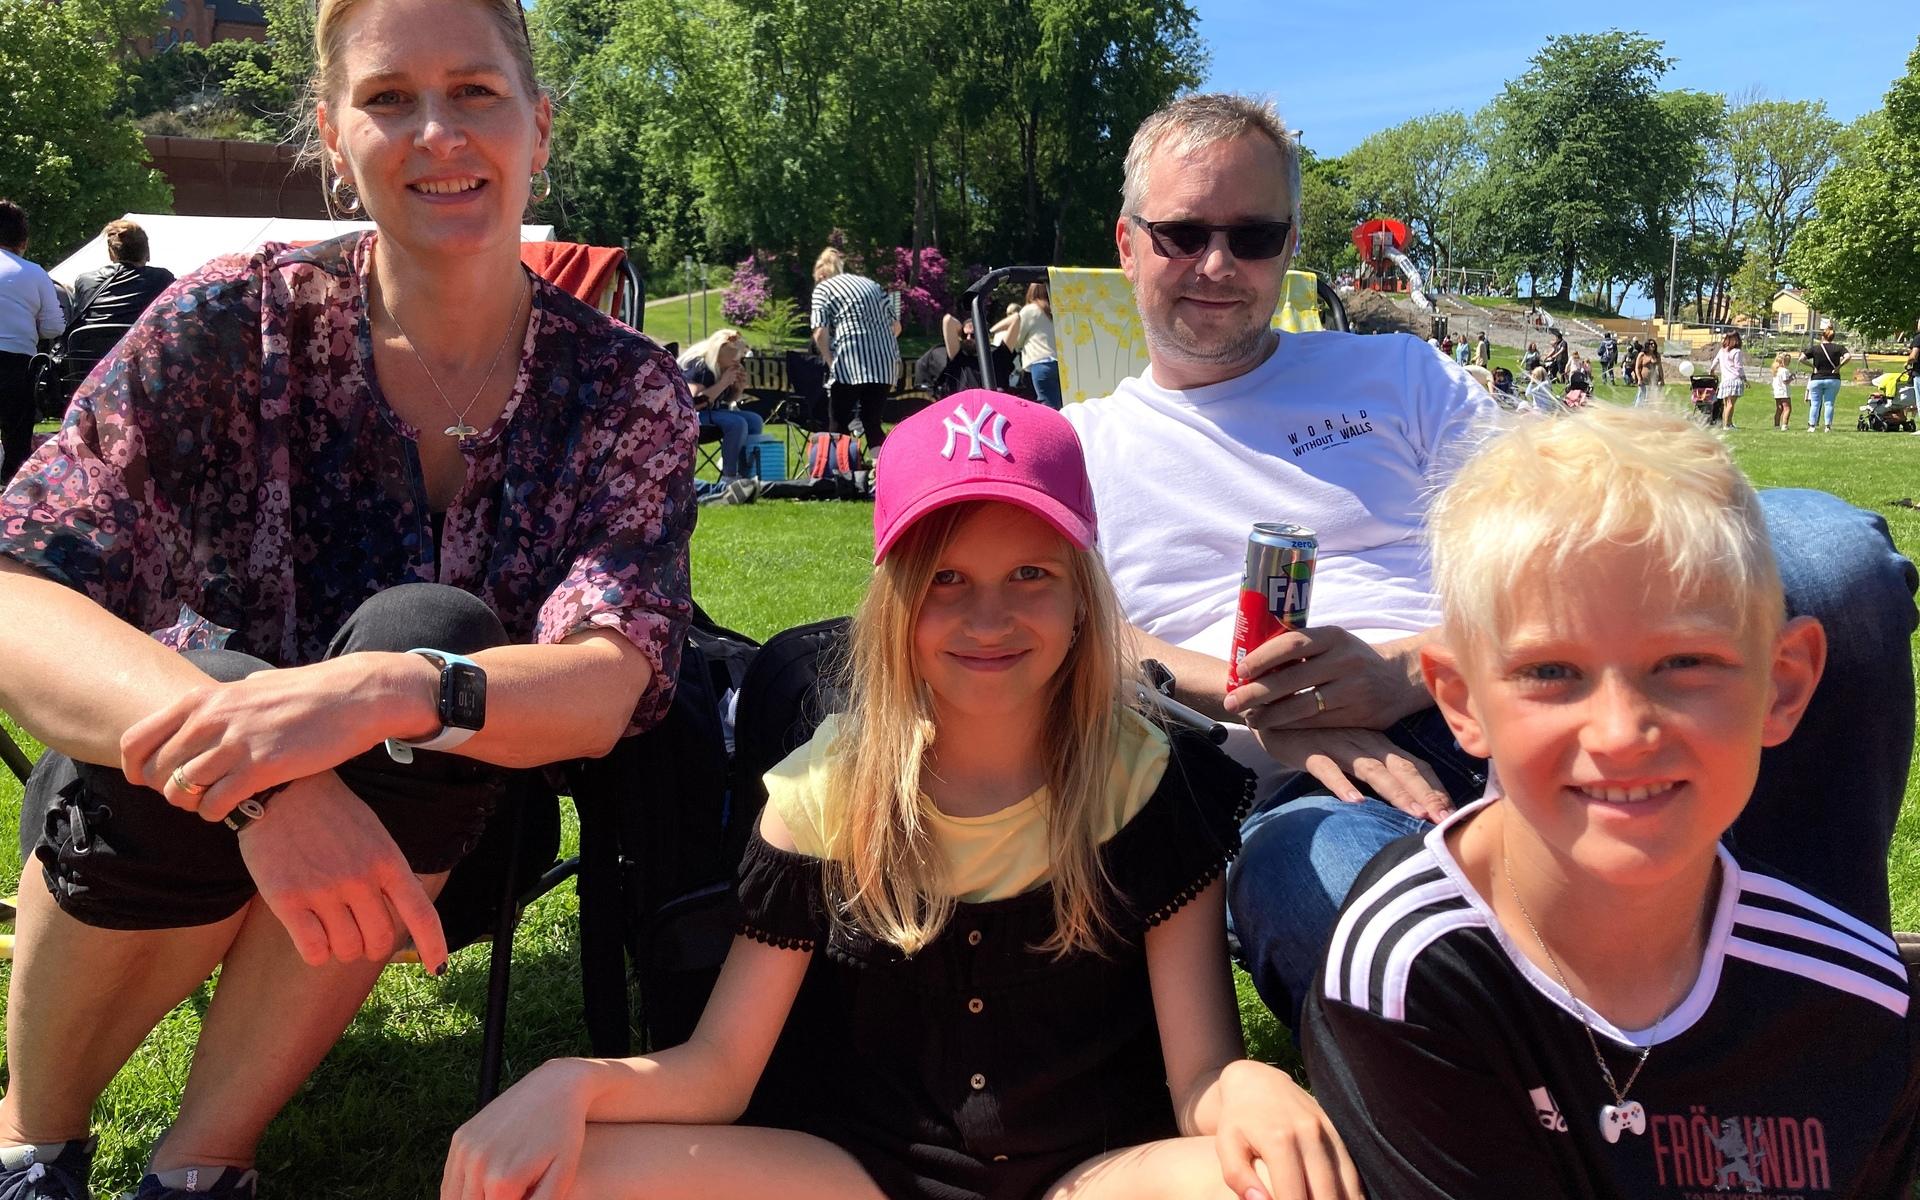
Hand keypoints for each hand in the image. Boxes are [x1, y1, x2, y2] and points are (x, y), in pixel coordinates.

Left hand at [122, 654, 431, 821]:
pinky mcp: (262, 767)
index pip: (137, 741)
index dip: (136, 769)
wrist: (355, 696)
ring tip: (215, 802)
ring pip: (182, 791)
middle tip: (191, 795)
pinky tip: (234, 809)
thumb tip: (209, 707)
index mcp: (202, 699)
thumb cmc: (308, 692)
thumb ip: (223, 700)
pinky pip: (215, 804)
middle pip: (157, 772)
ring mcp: (235, 743)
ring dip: (193, 805)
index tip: (151, 780)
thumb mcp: (253, 686)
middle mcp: (211, 719)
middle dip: (167, 791)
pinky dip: (217, 814)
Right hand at [237, 772, 448, 970]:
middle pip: (380, 941)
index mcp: (388, 860)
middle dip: (370, 946)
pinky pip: (314, 951)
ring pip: (347, 950)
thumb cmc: (331, 815)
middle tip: (356, 932)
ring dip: (341, 948)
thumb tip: (401, 923)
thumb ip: (388, 875)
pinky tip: (310, 935)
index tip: (438, 969)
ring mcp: (325, 889)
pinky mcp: (288, 899)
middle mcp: (361, 878)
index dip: (433, 946)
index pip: (421, 913)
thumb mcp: (374, 836)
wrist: (283, 790)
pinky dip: (316, 952)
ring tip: (329, 925)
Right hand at [444, 1059, 593, 1199]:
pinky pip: (450, 1180)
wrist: (554, 1087)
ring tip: (498, 1193)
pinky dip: (460, 1193)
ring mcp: (465, 1148)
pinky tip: (482, 1192)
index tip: (522, 1196)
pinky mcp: (460, 1137)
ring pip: (454, 1199)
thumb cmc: (564, 1135)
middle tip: (511, 1193)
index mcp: (503, 1180)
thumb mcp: (562, 1178)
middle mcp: (478, 1164)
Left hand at [1213, 1060, 1362, 1199]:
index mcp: (1279, 1140)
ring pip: (1346, 1187)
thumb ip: (1238, 1177)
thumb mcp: (1226, 1145)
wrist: (1258, 1082)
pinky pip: (1354, 1175)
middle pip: (1325, 1195)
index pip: (1293, 1195)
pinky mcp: (1339, 1134)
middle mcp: (1309, 1135)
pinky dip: (1353, 1197)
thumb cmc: (1238, 1121)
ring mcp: (1328, 1133)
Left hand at [1224, 627, 1428, 731]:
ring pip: (1302, 705)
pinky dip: (1292, 725)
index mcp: (1333, 636)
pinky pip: (1317, 722)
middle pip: (1291, 677)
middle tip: (1232, 701)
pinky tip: (1274, 727)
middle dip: (1256, 692)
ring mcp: (1353, 688)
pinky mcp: (1359, 713)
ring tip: (1250, 719)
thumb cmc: (1353, 658)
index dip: (1261, 658)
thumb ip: (1303, 648)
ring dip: (1271, 715)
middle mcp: (1344, 660)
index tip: (1239, 671)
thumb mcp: (1334, 643)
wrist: (1400, 678)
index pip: (1290, 644)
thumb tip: (1252, 658)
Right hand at [1254, 726, 1451, 822]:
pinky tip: (1355, 802)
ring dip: (1396, 792)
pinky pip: (1327, 768)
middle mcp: (1364, 743)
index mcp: (1377, 744)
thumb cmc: (1313, 733)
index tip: (1455, 816)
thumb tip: (1402, 798)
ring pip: (1373, 770)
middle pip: (1403, 770)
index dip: (1436, 789)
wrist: (1270, 708)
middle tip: (1447, 821)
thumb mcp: (1347, 749)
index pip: (1415, 767)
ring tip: (1415, 814)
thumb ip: (1371, 768)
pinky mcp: (1309, 750)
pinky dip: (1342, 784)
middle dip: (1428, 795)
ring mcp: (1338, 745)